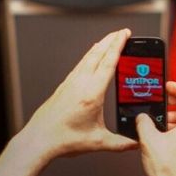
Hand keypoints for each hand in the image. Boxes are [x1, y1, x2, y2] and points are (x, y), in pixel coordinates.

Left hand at [21, 29, 137, 156]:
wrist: (38, 139)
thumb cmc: (64, 140)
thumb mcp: (98, 142)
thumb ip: (121, 144)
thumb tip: (137, 143)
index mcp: (91, 94)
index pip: (108, 63)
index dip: (119, 46)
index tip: (125, 34)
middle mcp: (80, 84)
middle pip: (97, 54)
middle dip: (111, 40)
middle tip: (122, 31)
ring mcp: (70, 83)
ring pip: (87, 58)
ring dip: (100, 46)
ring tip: (109, 40)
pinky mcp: (64, 87)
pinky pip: (79, 65)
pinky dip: (88, 57)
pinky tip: (90, 58)